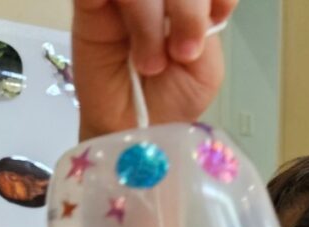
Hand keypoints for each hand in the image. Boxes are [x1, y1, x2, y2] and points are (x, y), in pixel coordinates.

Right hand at [72, 0, 237, 138]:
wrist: (135, 133)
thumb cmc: (171, 101)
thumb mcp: (205, 68)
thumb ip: (205, 26)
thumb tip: (195, 1)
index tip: (218, 16)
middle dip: (188, 6)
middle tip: (183, 52)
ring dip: (152, 16)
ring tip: (152, 63)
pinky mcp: (90, 4)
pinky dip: (132, 9)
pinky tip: (138, 43)